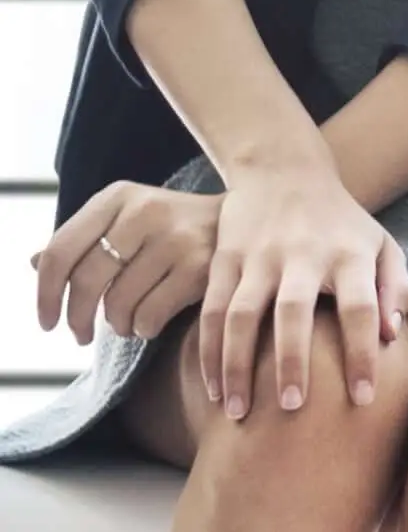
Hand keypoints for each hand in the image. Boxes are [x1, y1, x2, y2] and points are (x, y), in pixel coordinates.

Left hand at [32, 183, 221, 347]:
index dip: (45, 293)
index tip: (46, 322)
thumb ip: (84, 240)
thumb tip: (35, 265)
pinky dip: (143, 328)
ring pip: (119, 301)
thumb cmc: (174, 229)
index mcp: (116, 196)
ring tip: (125, 325)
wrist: (248, 223)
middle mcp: (144, 211)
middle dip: (78, 317)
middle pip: (87, 279)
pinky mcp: (202, 268)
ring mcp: (176, 239)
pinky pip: (151, 314)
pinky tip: (148, 325)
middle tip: (80, 335)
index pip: (60, 251)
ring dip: (116, 324)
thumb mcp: (126, 220)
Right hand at [189, 157, 407, 417]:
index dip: (362, 353)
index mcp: (349, 255)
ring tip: (238, 412)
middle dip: (291, 361)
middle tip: (292, 408)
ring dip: (236, 364)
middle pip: (293, 312)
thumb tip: (392, 335)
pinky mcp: (224, 259)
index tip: (364, 398)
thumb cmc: (344, 223)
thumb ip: (396, 288)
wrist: (283, 172)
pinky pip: (211, 310)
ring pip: (241, 315)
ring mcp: (257, 257)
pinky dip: (209, 350)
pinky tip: (214, 387)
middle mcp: (301, 255)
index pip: (360, 308)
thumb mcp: (382, 245)